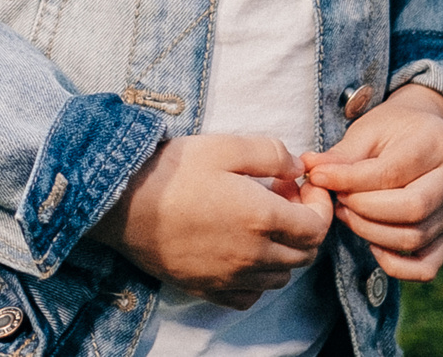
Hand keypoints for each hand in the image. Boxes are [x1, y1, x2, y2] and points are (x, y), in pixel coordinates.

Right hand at [91, 133, 335, 308]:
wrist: (122, 203)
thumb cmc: (172, 171)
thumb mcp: (225, 146)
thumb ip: (270, 153)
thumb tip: (295, 167)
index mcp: (262, 219)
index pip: (317, 227)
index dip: (319, 205)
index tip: (303, 187)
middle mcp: (252, 256)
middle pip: (303, 255)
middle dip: (305, 226)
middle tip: (283, 199)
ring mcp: (230, 277)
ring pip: (280, 277)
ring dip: (284, 252)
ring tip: (262, 223)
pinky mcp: (207, 288)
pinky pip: (249, 296)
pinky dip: (257, 279)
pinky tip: (243, 253)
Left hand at [301, 85, 442, 281]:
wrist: (425, 133)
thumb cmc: (393, 129)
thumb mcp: (368, 130)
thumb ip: (343, 155)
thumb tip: (311, 170)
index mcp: (435, 143)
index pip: (391, 172)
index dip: (349, 180)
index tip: (318, 177)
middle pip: (411, 209)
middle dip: (364, 209)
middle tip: (338, 199)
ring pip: (415, 238)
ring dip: (371, 232)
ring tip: (347, 214)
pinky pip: (427, 266)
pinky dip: (397, 266)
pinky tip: (372, 246)